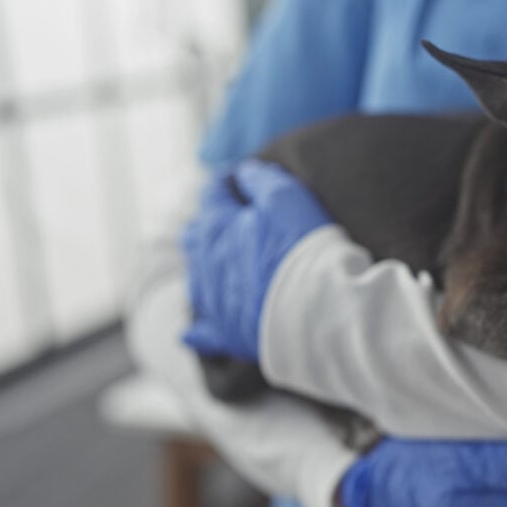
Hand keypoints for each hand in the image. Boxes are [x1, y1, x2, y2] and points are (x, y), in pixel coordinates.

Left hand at [182, 159, 330, 359]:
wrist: (315, 312)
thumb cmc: (301, 251)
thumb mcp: (287, 198)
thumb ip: (262, 180)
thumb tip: (245, 172)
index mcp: (216, 225)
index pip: (214, 192)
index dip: (228, 181)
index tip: (241, 179)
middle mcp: (205, 263)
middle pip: (197, 234)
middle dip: (211, 222)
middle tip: (232, 219)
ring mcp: (213, 300)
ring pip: (196, 278)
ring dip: (205, 265)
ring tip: (220, 262)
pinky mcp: (226, 333)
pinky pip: (203, 332)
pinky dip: (198, 329)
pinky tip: (191, 331)